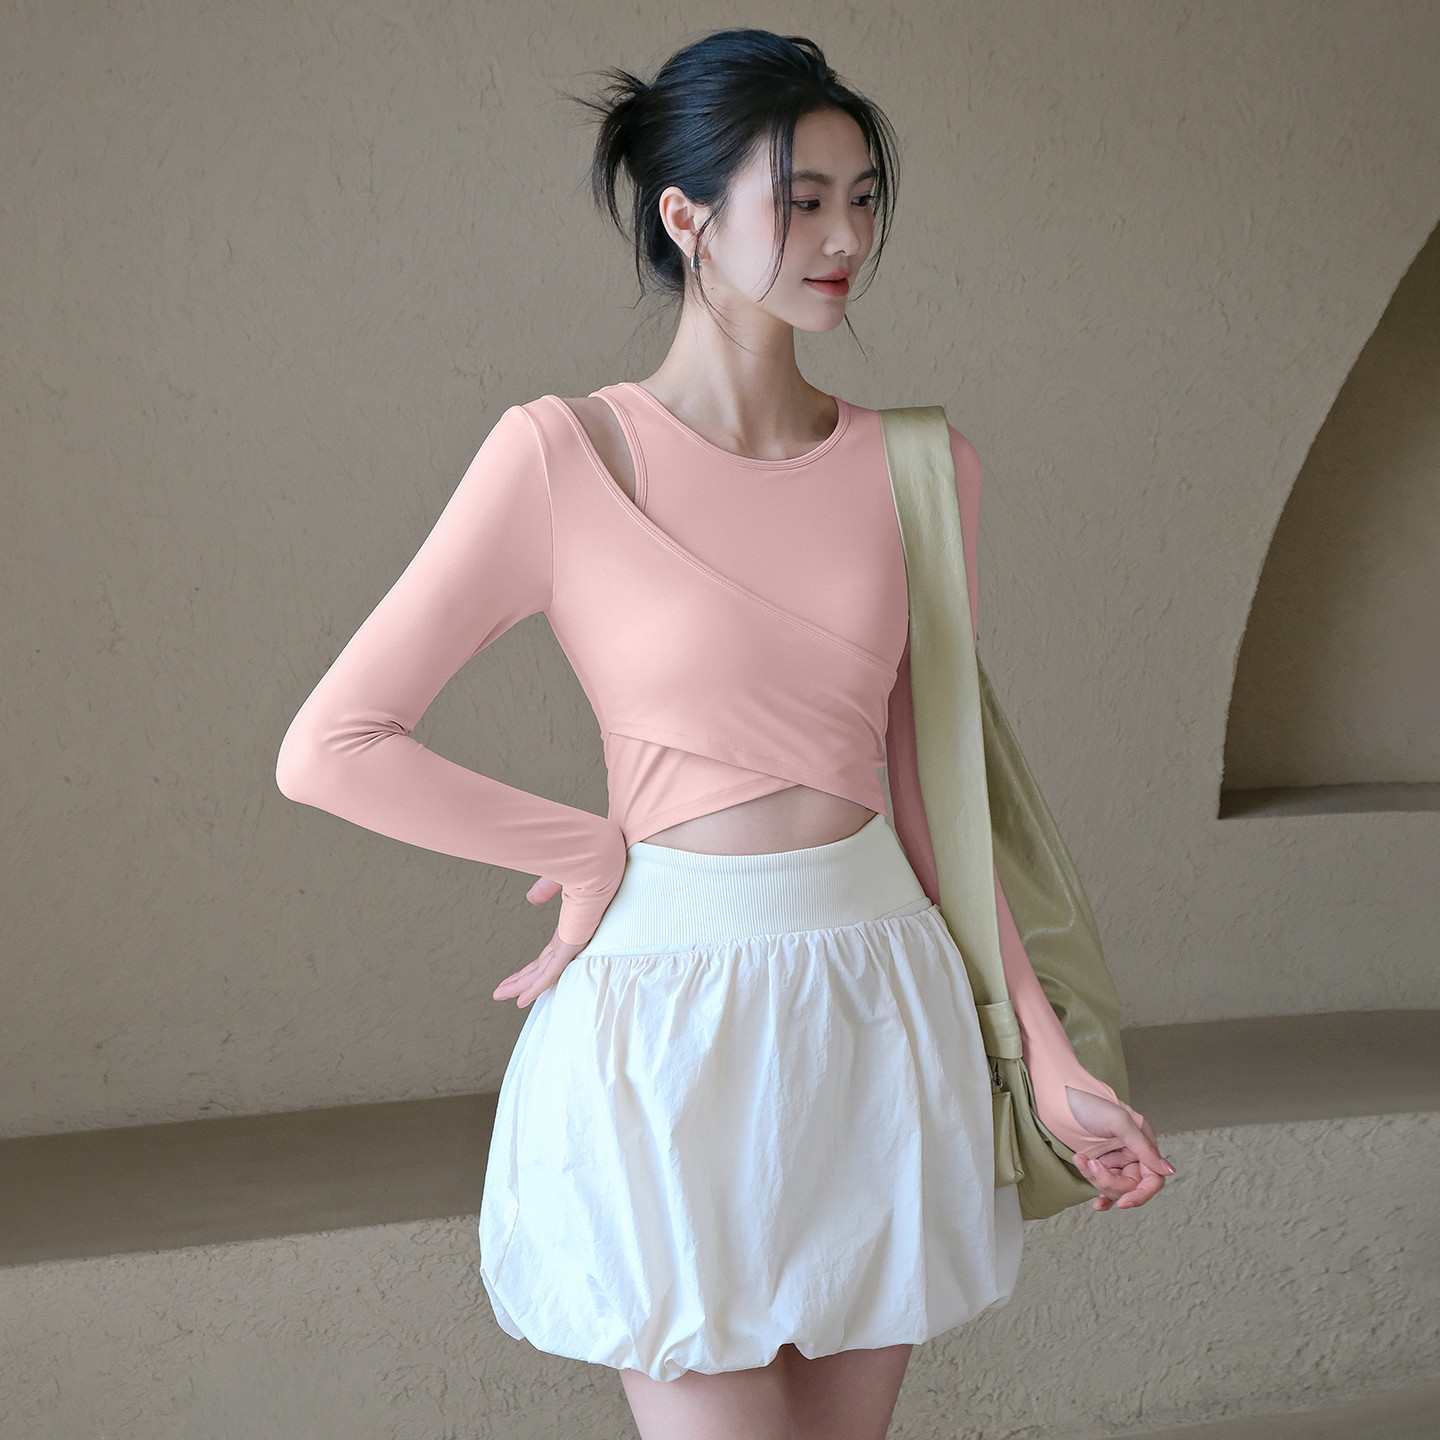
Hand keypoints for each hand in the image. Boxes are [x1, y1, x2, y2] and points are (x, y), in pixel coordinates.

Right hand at [491, 875, 587, 1007]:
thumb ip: (545, 890)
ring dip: (521, 987)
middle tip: (502, 992)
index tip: (519, 976)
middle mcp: (569, 940)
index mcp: (569, 929)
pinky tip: (522, 999)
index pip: (545, 955)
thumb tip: (531, 899)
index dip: (530, 967)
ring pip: (541, 974)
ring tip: (503, 998)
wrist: (603, 867)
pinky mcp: (571, 947)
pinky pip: (550, 973)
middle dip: (520, 981)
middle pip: (539, 967)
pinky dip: (535, 987)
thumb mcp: (559, 879)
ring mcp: (571, 945)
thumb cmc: (590, 869)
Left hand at [1064, 1085, 1175, 1211]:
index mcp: (1144, 1142)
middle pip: (1131, 1186)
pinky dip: (1099, 1192)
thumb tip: (1169, 1171)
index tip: (1124, 1203)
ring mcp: (1116, 1160)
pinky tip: (1095, 1202)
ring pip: (1115, 1188)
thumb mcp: (1119, 1122)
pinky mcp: (1099, 1164)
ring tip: (1080, 1159)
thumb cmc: (1090, 1103)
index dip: (1141, 1194)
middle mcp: (1133, 1154)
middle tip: (1092, 1164)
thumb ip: (1144, 1148)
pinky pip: (1104, 1187)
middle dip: (1110, 1181)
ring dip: (1096, 1179)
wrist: (1060, 1096)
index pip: (1153, 1179)